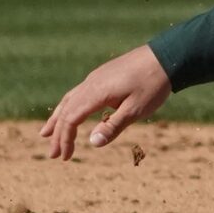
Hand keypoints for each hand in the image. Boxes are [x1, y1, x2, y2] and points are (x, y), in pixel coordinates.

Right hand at [40, 44, 171, 160]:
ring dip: (59, 118)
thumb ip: (113, 126)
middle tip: (52, 154)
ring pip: (70, 99)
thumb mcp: (136, 109)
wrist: (167, 55)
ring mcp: (97, 77)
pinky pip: (79, 93)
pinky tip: (72, 114)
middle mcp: (91, 83)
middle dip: (58, 133)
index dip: (65, 139)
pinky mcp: (103, 75)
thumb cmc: (153, 84)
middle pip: (66, 109)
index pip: (71, 118)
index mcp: (96, 92)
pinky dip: (70, 107)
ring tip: (46, 133)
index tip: (65, 157)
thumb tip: (92, 143)